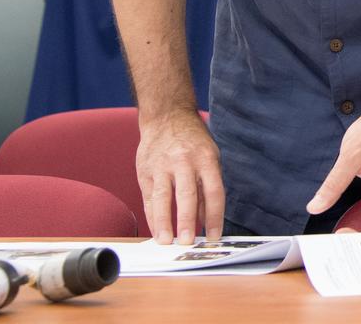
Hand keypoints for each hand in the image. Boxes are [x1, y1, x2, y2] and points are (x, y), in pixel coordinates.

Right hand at [136, 110, 223, 244]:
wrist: (167, 117)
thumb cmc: (193, 142)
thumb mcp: (210, 157)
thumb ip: (208, 187)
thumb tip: (205, 221)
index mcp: (206, 158)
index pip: (214, 192)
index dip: (214, 216)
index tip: (214, 237)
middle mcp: (185, 161)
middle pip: (187, 194)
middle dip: (187, 220)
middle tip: (187, 243)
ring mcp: (163, 165)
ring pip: (163, 197)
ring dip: (164, 222)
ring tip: (165, 241)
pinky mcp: (145, 170)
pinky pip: (149, 197)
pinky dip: (152, 215)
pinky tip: (156, 230)